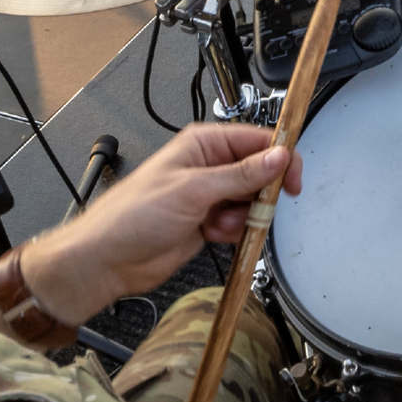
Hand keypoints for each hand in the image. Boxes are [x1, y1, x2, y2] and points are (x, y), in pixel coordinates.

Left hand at [32, 120, 299, 311]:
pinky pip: (240, 223)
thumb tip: (278, 158)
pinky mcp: (208, 222)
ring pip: (252, 201)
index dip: (280, 158)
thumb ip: (240, 175)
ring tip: (221, 224)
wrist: (108, 259)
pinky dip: (235, 231)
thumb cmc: (132, 215)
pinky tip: (214, 234)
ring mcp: (209, 196)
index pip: (258, 141)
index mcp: (204, 145)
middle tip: (254, 208)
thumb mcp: (193, 190)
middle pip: (260, 173)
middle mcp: (209, 167)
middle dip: (261, 194)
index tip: (292, 179)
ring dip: (245, 216)